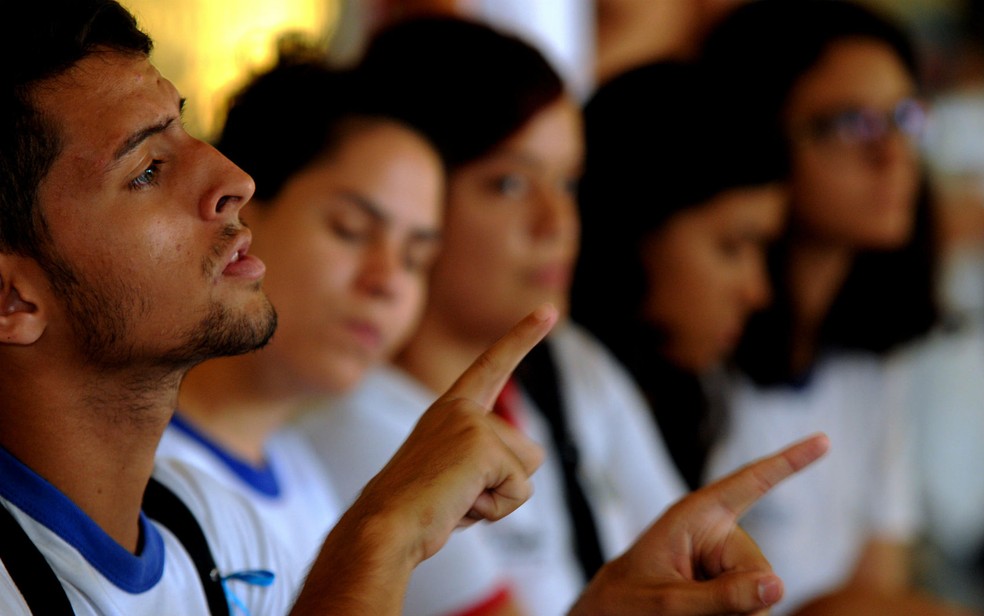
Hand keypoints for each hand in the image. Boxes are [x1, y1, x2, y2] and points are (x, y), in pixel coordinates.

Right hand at [293, 305, 555, 614]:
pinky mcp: (481, 444)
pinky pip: (519, 489)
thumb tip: (525, 471)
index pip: (493, 366)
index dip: (523, 337)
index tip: (550, 310)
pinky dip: (496, 509)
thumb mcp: (455, 476)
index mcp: (450, 410)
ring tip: (457, 498)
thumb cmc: (418, 511)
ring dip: (501, 497)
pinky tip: (460, 505)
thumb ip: (484, 462)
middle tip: (455, 494)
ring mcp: (471, 422)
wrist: (384, 527)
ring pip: (529, 468)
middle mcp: (461, 408)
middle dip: (505, 485)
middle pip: (529, 450)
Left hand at [569, 433, 830, 615]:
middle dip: (742, 599)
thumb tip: (778, 585)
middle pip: (760, 570)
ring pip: (762, 595)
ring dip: (735, 615)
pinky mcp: (728, 586)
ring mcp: (724, 562)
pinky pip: (754, 606)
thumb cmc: (623, 605)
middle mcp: (716, 534)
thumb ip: (720, 597)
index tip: (824, 439)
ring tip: (688, 614)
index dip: (789, 462)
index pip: (750, 483)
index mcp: (695, 517)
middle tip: (691, 611)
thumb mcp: (665, 603)